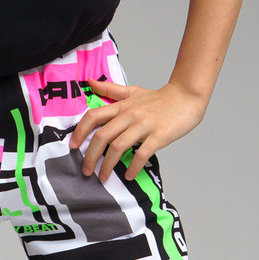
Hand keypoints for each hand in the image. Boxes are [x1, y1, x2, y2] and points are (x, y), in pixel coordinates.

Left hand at [68, 79, 206, 181]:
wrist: (185, 98)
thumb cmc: (157, 98)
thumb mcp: (131, 91)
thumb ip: (110, 89)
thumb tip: (89, 82)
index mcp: (121, 106)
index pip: (94, 116)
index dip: (80, 131)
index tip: (73, 146)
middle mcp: (129, 115)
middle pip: (103, 136)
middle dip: (91, 155)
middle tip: (86, 170)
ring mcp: (144, 125)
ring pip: (118, 147)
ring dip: (108, 165)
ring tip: (103, 177)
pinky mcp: (159, 136)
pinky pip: (141, 154)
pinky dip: (133, 167)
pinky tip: (129, 175)